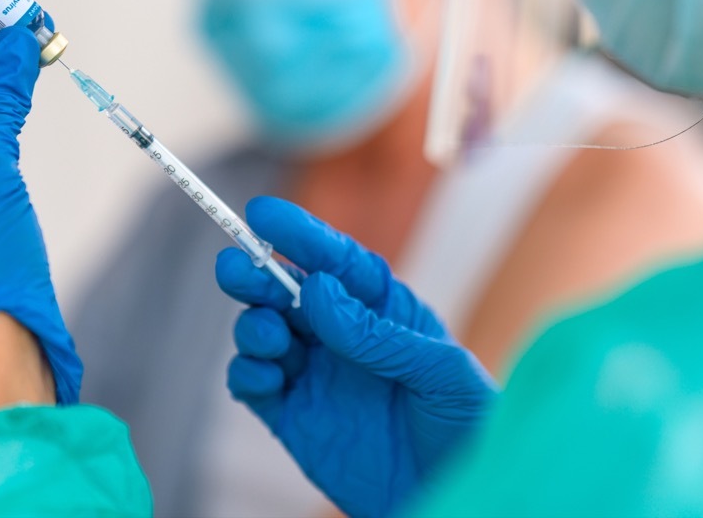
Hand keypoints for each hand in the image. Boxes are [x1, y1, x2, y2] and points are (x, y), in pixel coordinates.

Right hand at [215, 197, 496, 517]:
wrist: (452, 496)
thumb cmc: (465, 427)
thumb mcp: (442, 372)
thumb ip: (379, 333)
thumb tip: (318, 288)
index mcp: (383, 311)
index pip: (337, 262)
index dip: (300, 233)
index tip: (262, 213)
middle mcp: (342, 337)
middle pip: (288, 290)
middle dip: (258, 273)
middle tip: (236, 267)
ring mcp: (315, 376)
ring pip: (264, 332)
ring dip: (254, 325)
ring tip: (270, 335)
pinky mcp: (294, 418)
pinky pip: (254, 386)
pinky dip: (247, 373)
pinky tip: (265, 375)